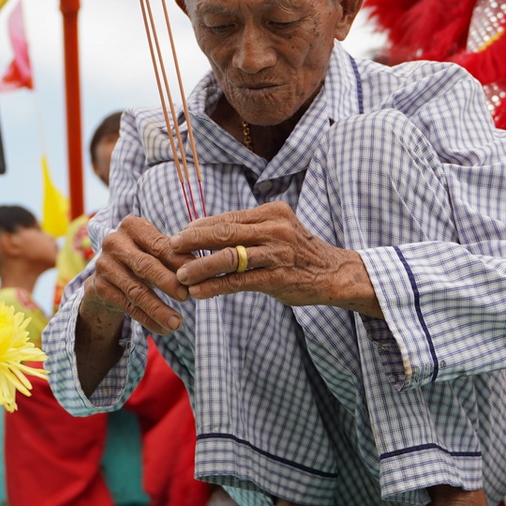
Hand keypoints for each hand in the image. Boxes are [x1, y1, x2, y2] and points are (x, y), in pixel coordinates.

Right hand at [81, 215, 187, 334]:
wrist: (108, 277)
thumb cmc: (143, 259)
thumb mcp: (156, 252)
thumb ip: (174, 255)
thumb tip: (197, 267)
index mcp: (132, 226)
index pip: (159, 244)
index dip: (179, 262)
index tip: (197, 276)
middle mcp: (114, 242)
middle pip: (145, 266)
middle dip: (168, 283)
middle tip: (187, 297)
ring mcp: (103, 265)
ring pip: (136, 291)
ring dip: (159, 309)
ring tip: (177, 323)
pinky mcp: (99, 287)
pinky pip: (128, 307)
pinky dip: (148, 320)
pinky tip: (163, 329)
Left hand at [170, 203, 382, 315]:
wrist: (334, 273)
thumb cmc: (299, 253)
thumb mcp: (277, 231)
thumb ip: (249, 229)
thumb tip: (207, 232)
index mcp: (271, 212)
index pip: (226, 218)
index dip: (199, 227)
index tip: (178, 236)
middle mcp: (274, 228)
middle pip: (223, 232)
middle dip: (192, 241)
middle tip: (170, 248)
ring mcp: (277, 253)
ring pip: (228, 257)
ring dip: (200, 267)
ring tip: (180, 276)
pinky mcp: (278, 277)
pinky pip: (240, 281)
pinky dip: (216, 286)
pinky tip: (200, 292)